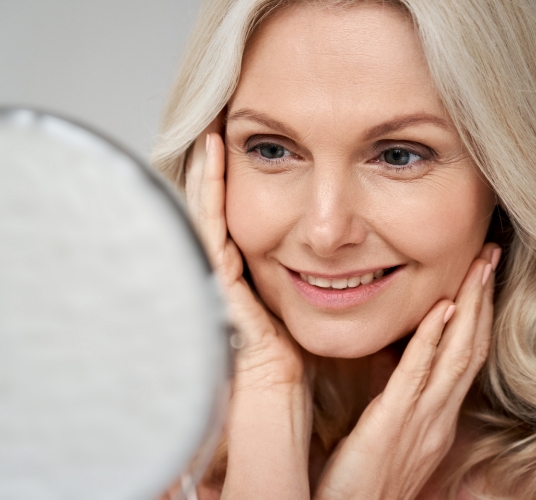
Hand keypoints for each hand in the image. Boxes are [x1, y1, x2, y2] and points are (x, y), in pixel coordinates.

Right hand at [186, 124, 311, 498]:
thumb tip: (355, 259)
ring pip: (209, 208)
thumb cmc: (297, 359)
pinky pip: (209, 221)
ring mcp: (218, 269)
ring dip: (209, 169)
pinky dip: (207, 186)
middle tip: (222, 130)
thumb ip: (320, 281)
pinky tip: (210, 153)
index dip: (239, 183)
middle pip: (222, 207)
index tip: (250, 150)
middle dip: (220, 170)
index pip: (244, 218)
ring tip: (213, 130)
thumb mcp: (313, 309)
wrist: (276, 396)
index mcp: (252, 272)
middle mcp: (230, 266)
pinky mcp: (215, 274)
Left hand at [313, 243, 500, 499]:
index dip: (476, 316)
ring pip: (456, 355)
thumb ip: (398, 397)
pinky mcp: (393, 424)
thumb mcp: (390, 432)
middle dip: (481, 300)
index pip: (465, 357)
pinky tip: (442, 310)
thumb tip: (395, 362)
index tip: (477, 279)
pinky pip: (417, 374)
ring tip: (477, 269)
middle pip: (470, 347)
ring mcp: (421, 420)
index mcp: (436, 416)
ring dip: (468, 308)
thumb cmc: (368, 477)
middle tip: (488, 259)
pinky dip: (432, 340)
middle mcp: (437, 415)